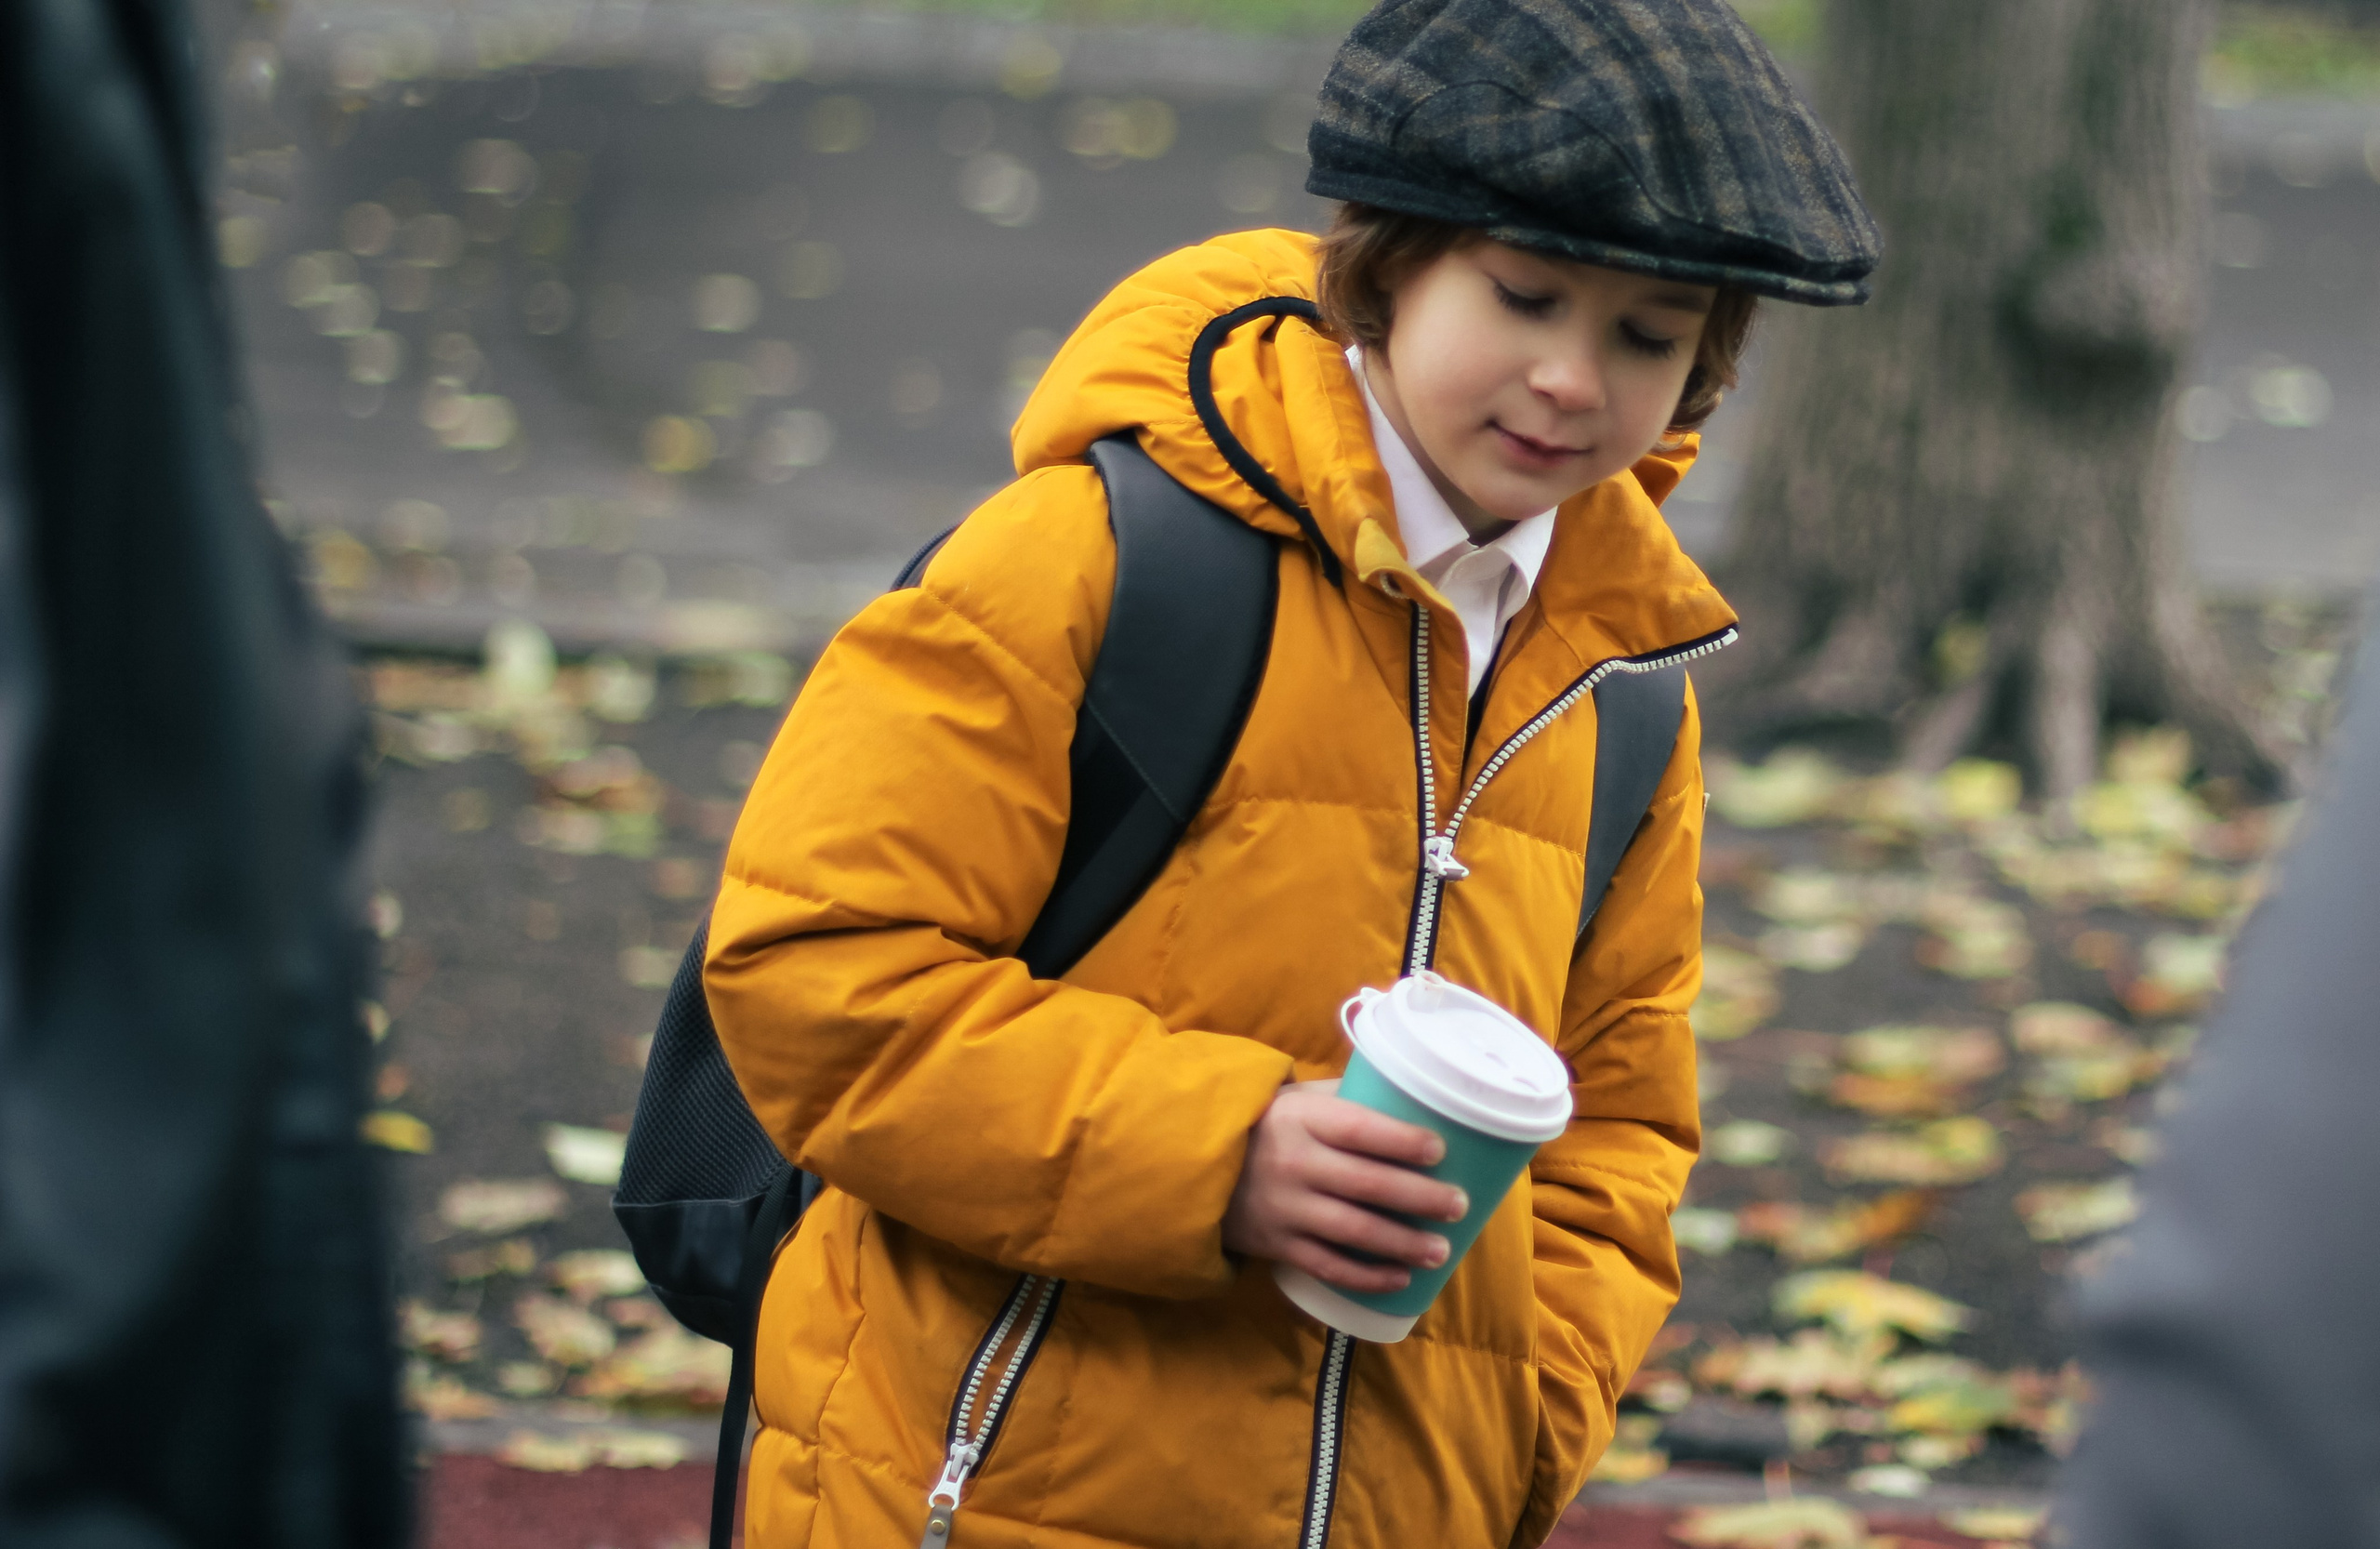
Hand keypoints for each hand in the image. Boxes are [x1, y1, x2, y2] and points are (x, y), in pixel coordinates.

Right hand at [1222, 1080, 1470, 1295]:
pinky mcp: (1277, 1244)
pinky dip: (1366, 1276)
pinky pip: (1327, 1265)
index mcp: (1302, 1118)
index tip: (1440, 1150)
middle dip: (1419, 1197)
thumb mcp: (1297, 1098)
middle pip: (1366, 1184)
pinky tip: (1399, 1278)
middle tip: (1459, 1206)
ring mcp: (1285, 1207)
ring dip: (1401, 1244)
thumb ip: (1346, 1096)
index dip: (1401, 1140)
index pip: (1359, 1129)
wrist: (1196, 1162)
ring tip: (1440, 1251)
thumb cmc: (1266, 1124)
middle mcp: (1294, 1162)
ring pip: (1352, 1230)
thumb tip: (1411, 1093)